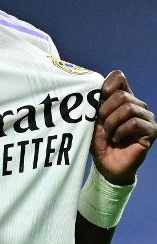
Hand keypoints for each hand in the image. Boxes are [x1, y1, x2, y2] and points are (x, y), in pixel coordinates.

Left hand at [90, 70, 156, 184]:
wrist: (107, 166)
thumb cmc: (99, 143)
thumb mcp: (93, 121)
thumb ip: (95, 105)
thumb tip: (92, 89)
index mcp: (122, 98)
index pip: (119, 76)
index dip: (107, 85)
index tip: (99, 98)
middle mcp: (137, 105)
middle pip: (121, 95)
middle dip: (106, 111)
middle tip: (102, 125)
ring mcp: (146, 117)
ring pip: (128, 108)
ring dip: (112, 123)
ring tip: (108, 134)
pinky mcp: (152, 131)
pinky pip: (135, 123)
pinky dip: (121, 131)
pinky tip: (116, 139)